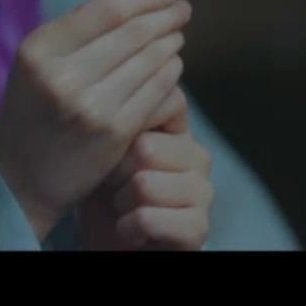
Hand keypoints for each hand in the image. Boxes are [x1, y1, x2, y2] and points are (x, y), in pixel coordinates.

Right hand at [0, 0, 189, 240]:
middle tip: (182, 9)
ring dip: (171, 43)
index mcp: (41, 48)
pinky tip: (171, 67)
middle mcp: (64, 75)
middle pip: (135, 31)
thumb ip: (78, 30)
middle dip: (167, 15)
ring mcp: (91, 106)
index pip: (109, 7)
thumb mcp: (37, 62)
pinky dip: (170, 74)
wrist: (19, 178)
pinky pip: (158, 92)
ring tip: (175, 36)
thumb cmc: (35, 110)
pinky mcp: (114, 132)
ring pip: (152, 60)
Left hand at [77, 89, 212, 249]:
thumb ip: (113, 107)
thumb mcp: (103, 143)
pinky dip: (128, 228)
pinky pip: (149, 217)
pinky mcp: (198, 228)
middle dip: (115, 170)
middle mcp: (197, 155)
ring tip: (121, 206)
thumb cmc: (102, 190)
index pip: (164, 99)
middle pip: (145, 146)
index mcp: (178, 128)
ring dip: (119, 201)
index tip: (110, 147)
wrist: (111, 241)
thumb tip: (102, 64)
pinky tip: (128, 229)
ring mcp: (203, 192)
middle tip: (113, 183)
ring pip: (144, 183)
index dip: (123, 126)